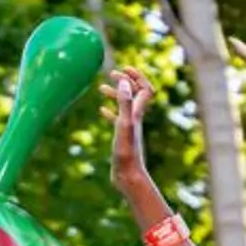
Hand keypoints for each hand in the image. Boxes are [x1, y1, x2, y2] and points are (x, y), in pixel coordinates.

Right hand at [100, 66, 150, 185]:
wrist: (128, 176)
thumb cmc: (126, 152)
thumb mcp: (124, 124)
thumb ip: (125, 103)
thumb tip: (125, 82)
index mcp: (137, 113)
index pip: (144, 89)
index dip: (137, 77)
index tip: (124, 69)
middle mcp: (135, 119)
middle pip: (135, 94)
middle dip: (126, 82)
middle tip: (112, 74)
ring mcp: (129, 128)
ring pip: (125, 105)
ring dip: (115, 94)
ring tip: (100, 88)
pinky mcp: (122, 138)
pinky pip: (117, 120)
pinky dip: (110, 111)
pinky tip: (100, 110)